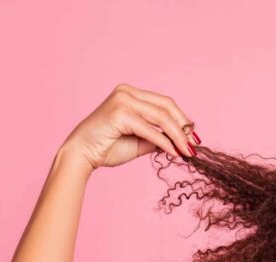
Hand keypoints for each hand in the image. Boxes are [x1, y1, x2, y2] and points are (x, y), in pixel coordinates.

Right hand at [60, 83, 198, 170]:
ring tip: (187, 152)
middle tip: (194, 144)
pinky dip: (165, 142)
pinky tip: (174, 153)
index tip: (193, 137)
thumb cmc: (106, 148)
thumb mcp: (139, 141)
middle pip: (167, 106)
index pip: (164, 103)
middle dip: (183, 126)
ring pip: (162, 117)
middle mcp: (127, 92)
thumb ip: (158, 138)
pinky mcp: (120, 113)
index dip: (182, 119)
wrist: (81, 155)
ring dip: (178, 136)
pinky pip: (151, 129)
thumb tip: (181, 141)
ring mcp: (123, 100)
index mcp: (130, 94)